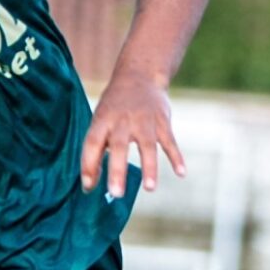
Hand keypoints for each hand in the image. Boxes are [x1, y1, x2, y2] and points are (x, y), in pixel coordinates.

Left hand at [80, 73, 185, 198]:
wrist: (139, 76)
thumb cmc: (114, 108)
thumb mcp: (100, 122)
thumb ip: (96, 151)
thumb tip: (89, 185)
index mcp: (102, 121)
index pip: (92, 144)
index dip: (89, 165)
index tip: (88, 187)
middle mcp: (122, 121)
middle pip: (119, 147)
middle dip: (117, 171)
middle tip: (117, 193)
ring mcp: (144, 121)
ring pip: (147, 146)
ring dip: (149, 167)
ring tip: (150, 188)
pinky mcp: (162, 122)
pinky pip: (170, 141)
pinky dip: (176, 157)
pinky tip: (181, 173)